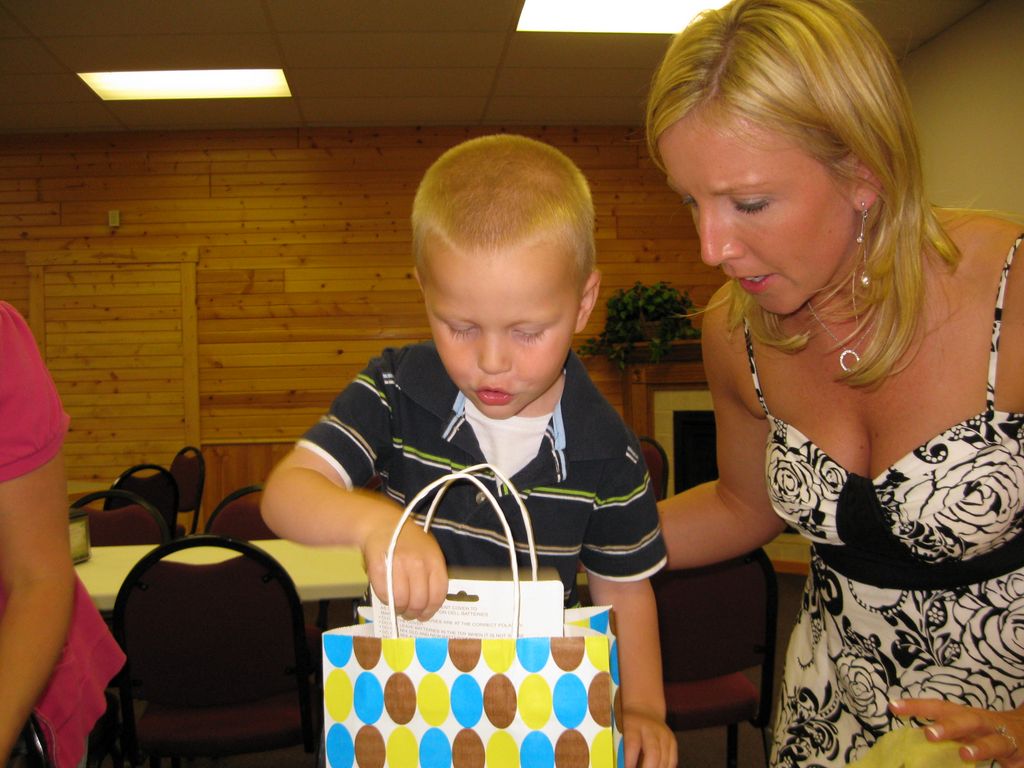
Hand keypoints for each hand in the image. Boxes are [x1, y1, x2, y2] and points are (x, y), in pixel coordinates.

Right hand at [362, 515, 447, 620]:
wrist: (381, 523)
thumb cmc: (406, 540)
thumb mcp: (427, 551)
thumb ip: (431, 574)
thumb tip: (429, 604)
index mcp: (433, 559)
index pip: (438, 593)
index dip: (431, 609)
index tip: (425, 615)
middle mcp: (417, 562)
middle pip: (419, 601)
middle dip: (414, 613)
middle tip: (409, 614)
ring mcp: (398, 565)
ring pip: (402, 601)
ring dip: (400, 609)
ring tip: (398, 608)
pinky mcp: (379, 568)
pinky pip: (385, 595)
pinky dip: (386, 601)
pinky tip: (388, 598)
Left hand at [620, 708, 677, 767]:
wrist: (644, 708)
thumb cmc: (627, 722)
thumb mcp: (619, 729)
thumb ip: (619, 746)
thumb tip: (619, 764)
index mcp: (633, 725)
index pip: (633, 744)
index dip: (630, 760)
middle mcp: (651, 729)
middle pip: (653, 753)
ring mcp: (664, 735)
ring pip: (664, 759)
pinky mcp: (672, 741)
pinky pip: (672, 760)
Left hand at [890, 698, 1023, 766]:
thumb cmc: (987, 730)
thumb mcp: (965, 729)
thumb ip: (945, 733)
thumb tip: (913, 741)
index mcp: (964, 715)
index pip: (938, 707)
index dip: (916, 706)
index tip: (893, 706)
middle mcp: (982, 722)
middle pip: (964, 719)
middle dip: (947, 726)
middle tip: (929, 734)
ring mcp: (1001, 737)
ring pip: (991, 741)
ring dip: (978, 747)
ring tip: (965, 754)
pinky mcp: (1016, 752)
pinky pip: (1010, 758)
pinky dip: (1006, 764)